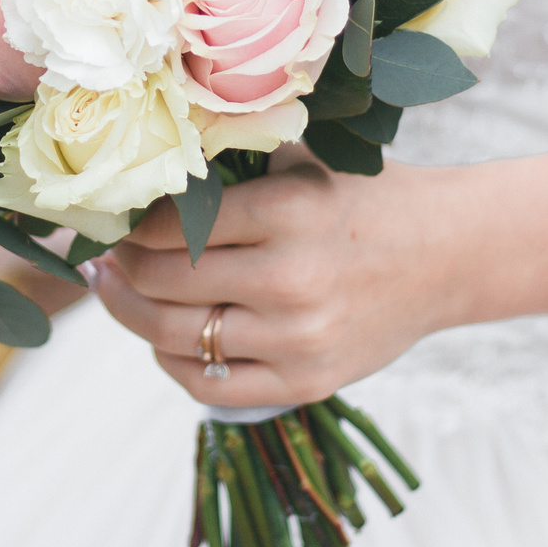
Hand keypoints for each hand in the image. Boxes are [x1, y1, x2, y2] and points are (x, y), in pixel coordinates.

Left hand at [93, 159, 456, 406]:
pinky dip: (172, 361)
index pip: (170, 226)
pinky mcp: (307, 382)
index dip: (127, 224)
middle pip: (162, 283)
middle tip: (100, 254)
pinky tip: (160, 337)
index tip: (111, 216)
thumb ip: (233, 159)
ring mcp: (298, 339)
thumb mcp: (303, 160)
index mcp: (286, 211)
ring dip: (130, 314)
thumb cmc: (364, 198)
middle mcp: (290, 279)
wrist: (448, 253)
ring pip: (174, 337)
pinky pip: (209, 387)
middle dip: (118, 268)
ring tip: (113, 292)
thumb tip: (139, 164)